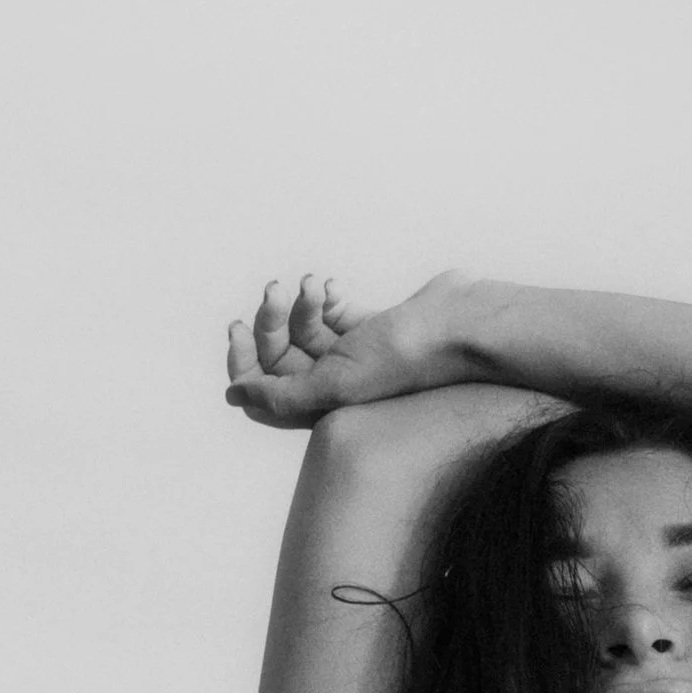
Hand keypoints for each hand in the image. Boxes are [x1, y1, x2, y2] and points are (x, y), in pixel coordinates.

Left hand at [223, 271, 467, 427]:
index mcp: (325, 407)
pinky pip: (335, 311)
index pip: (266, 391)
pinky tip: (334, 287)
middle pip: (282, 355)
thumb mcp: (334, 386)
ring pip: (306, 327)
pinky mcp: (375, 327)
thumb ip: (281, 396)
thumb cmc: (403, 359)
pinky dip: (327, 296)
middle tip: (274, 290)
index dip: (244, 361)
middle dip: (271, 319)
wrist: (458, 325)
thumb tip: (233, 395)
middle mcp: (338, 385)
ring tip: (311, 285)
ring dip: (300, 302)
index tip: (237, 328)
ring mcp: (357, 355)